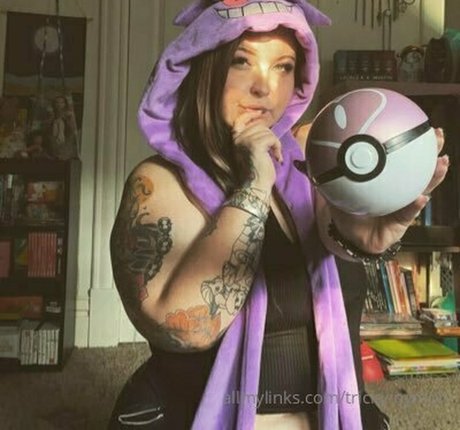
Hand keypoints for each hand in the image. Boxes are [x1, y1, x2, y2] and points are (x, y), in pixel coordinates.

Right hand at [232, 111, 282, 189]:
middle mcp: (238, 139)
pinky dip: (277, 147)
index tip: (261, 112)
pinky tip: (276, 157)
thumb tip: (263, 124)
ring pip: (268, 132)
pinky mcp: (255, 145)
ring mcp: (246, 141)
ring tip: (273, 155)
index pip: (240, 120)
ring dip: (275, 143)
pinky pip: (272, 138)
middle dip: (270, 136)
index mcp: (235, 140)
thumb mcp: (252, 151)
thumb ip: (254, 138)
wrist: (256, 186)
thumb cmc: (257, 171)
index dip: (250, 115)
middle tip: (273, 150)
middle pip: (260, 125)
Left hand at [330, 128, 448, 253]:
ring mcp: (405, 205)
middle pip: (421, 169)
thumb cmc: (348, 212)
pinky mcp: (402, 222)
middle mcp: (400, 190)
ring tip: (440, 163)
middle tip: (438, 137)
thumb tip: (306, 161)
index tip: (421, 125)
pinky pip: (410, 213)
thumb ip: (330, 176)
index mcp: (387, 180)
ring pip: (424, 188)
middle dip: (432, 152)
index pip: (403, 159)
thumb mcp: (337, 191)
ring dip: (434, 176)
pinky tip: (421, 197)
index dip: (414, 143)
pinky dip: (415, 205)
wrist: (349, 237)